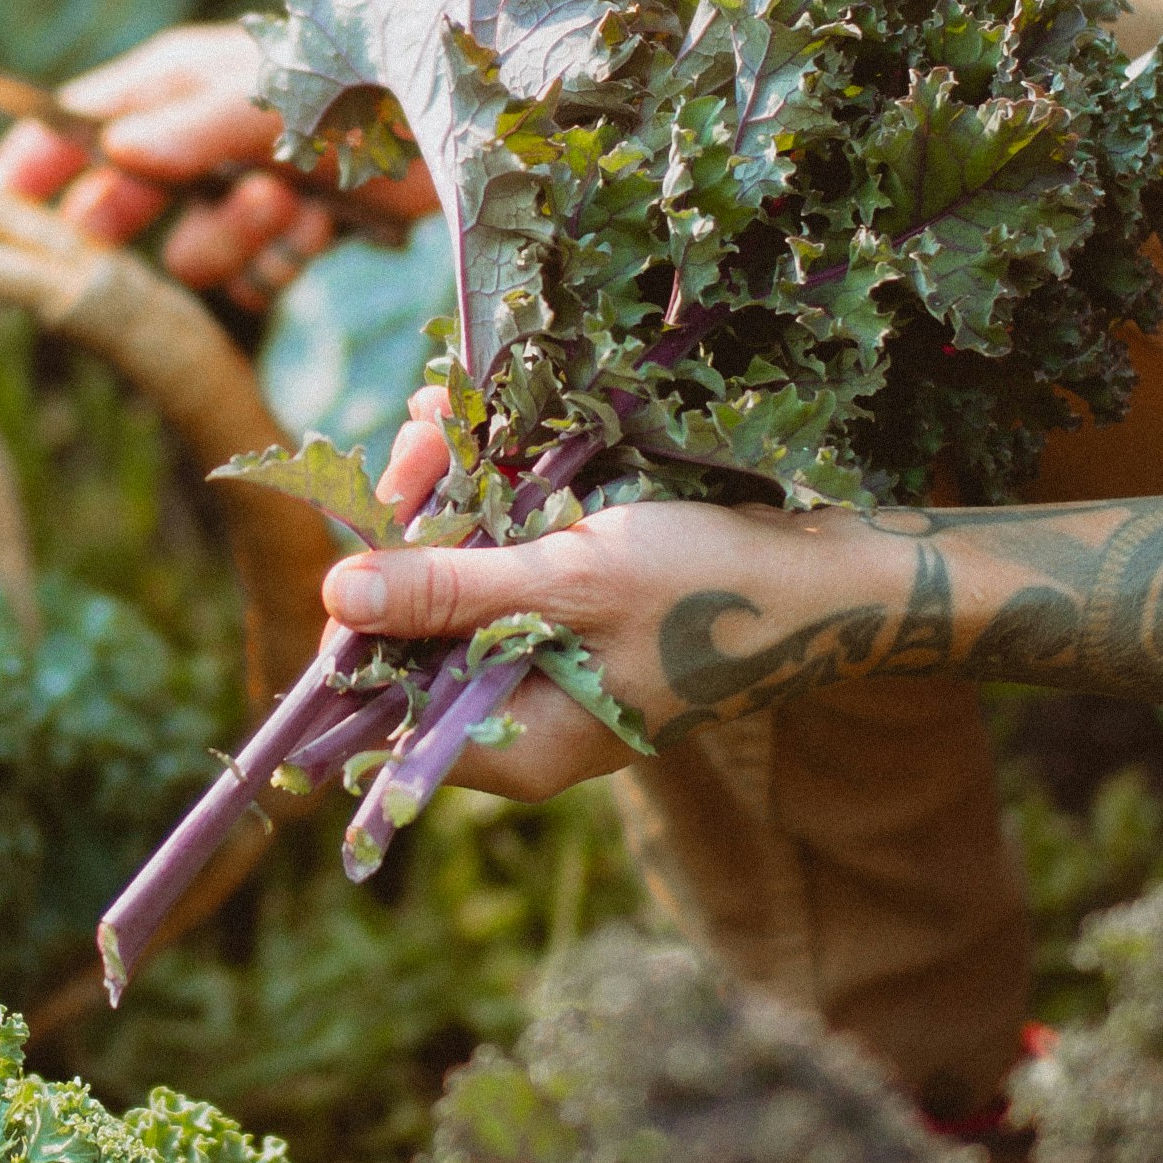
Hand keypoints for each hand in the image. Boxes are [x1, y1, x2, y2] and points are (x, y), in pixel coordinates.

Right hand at [0, 23, 433, 305]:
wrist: (477, 121)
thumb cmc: (371, 79)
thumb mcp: (280, 94)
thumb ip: (198, 125)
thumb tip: (113, 150)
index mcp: (181, 78)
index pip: (79, 120)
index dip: (29, 162)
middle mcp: (204, 133)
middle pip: (125, 199)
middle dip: (138, 225)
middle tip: (120, 253)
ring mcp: (249, 182)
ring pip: (196, 248)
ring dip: (236, 239)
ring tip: (286, 205)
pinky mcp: (299, 226)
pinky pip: (255, 275)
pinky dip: (284, 260)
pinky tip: (319, 230)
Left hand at [323, 425, 822, 798]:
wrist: (826, 578)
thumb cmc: (706, 592)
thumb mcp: (570, 585)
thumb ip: (452, 594)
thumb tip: (337, 596)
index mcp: (515, 746)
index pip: (382, 707)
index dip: (358, 616)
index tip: (367, 522)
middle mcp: (520, 716)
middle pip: (412, 636)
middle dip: (408, 530)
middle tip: (425, 438)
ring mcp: (547, 666)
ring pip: (454, 586)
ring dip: (447, 498)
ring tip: (450, 416)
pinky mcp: (572, 617)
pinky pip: (504, 564)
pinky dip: (493, 500)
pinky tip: (487, 431)